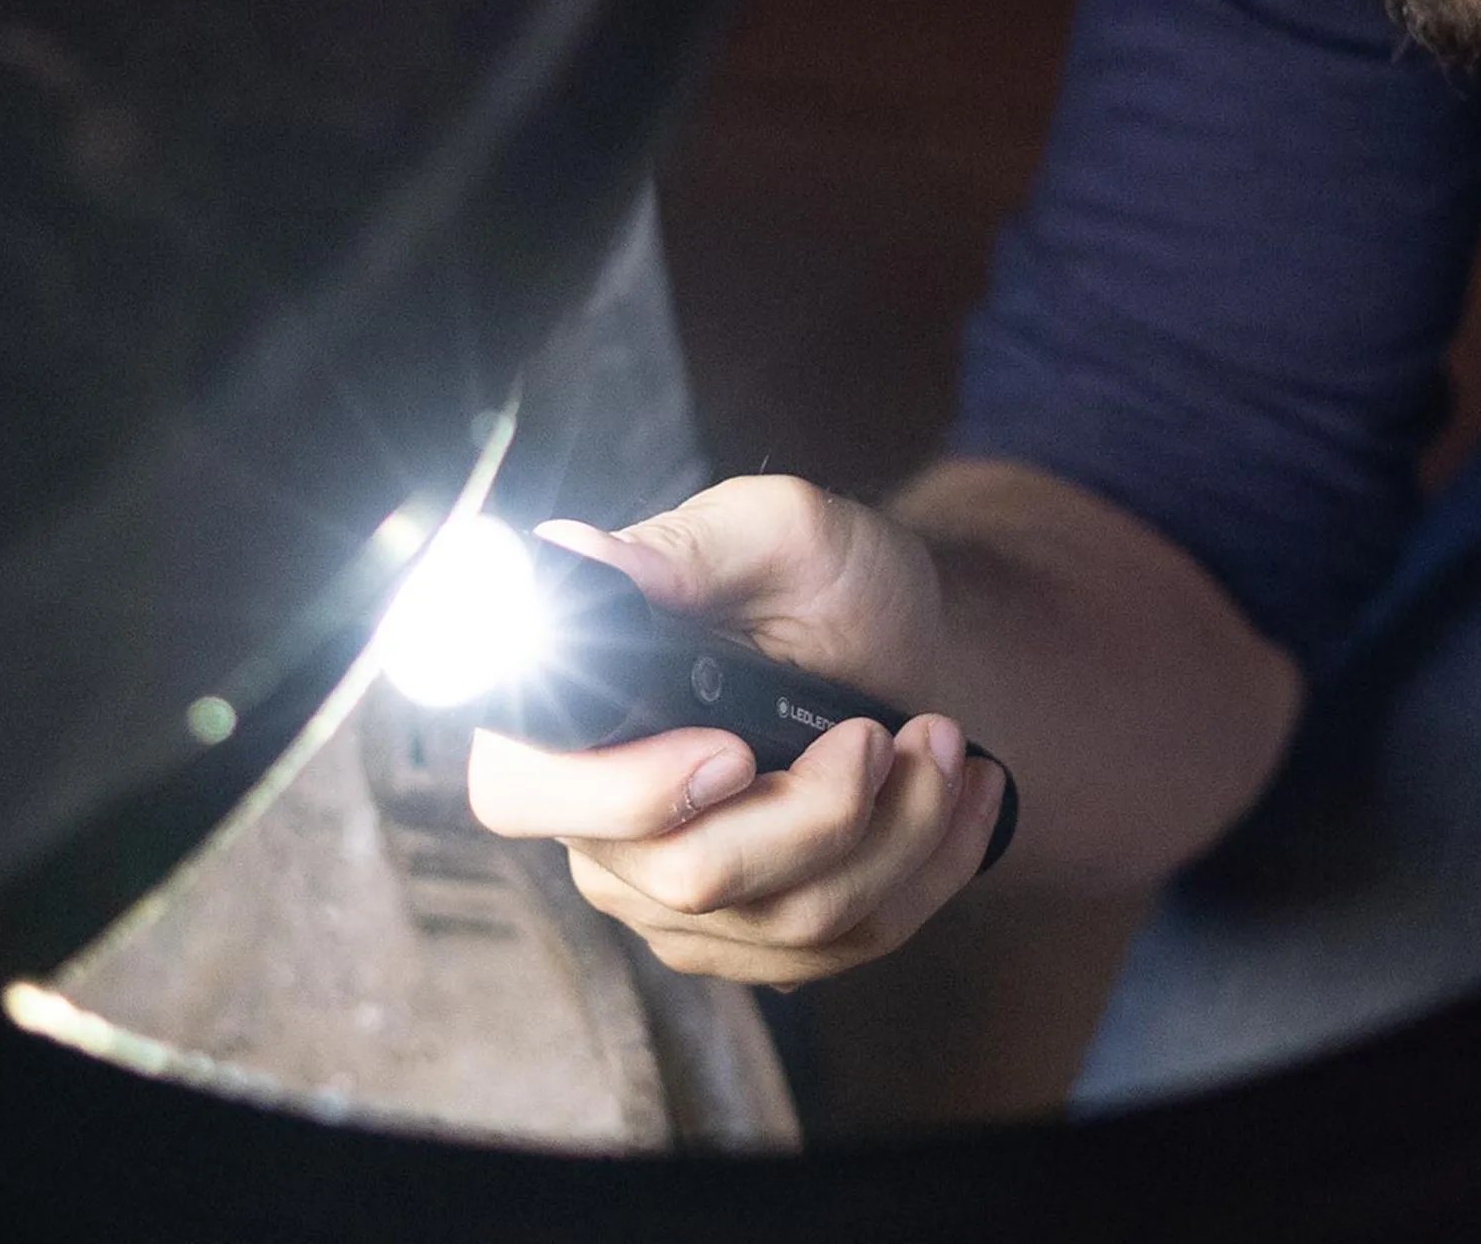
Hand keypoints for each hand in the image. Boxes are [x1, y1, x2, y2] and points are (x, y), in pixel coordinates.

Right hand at [463, 476, 1009, 984]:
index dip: (623, 794)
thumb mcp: (770, 532)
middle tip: (881, 731)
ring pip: (787, 920)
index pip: (522, 794)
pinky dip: (926, 870)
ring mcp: (669, 895)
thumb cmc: (824, 578)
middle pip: (690, 876)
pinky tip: (958, 796)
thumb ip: (677, 549)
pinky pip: (842, 947)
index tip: (734, 753)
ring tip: (938, 742)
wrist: (897, 639)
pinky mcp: (750, 939)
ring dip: (899, 831)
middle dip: (822, 808)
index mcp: (565, 717)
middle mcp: (596, 822)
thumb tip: (569, 554)